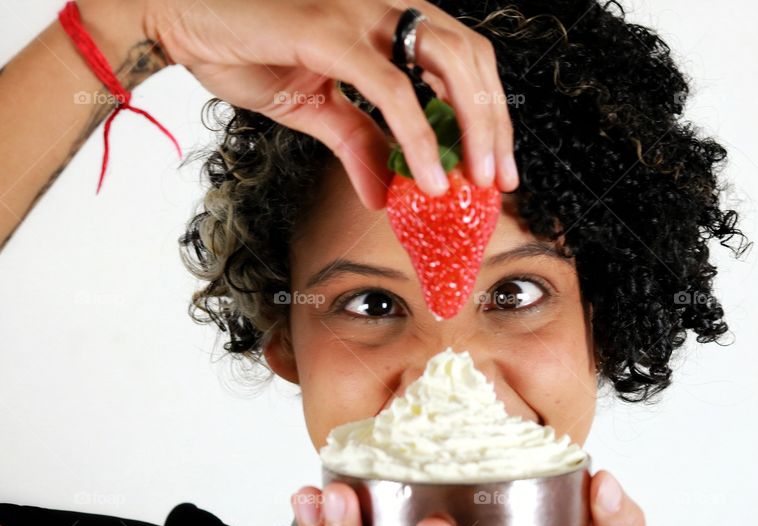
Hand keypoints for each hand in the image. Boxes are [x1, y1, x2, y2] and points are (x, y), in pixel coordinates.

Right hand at [138, 0, 518, 209]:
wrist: (178, 17)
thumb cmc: (243, 45)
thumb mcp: (314, 109)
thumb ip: (358, 144)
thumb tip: (385, 195)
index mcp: (387, 21)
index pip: (464, 62)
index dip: (489, 114)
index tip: (495, 167)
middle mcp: (384, 8)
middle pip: (471, 60)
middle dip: (494, 125)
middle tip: (497, 181)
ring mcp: (359, 14)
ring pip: (448, 66)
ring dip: (472, 129)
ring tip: (473, 182)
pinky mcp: (329, 34)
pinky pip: (391, 89)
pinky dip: (416, 138)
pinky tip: (424, 180)